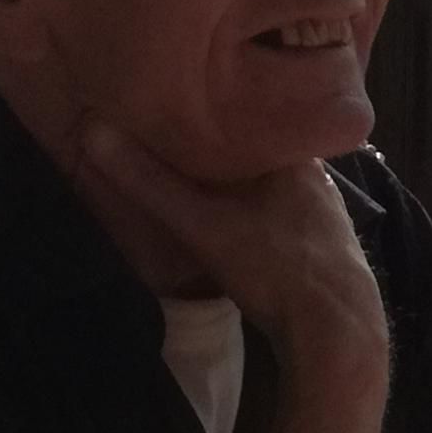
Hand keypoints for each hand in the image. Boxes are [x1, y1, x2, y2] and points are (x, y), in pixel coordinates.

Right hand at [75, 122, 387, 378]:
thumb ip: (150, 183)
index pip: (249, 112)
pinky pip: (281, 209)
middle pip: (258, 148)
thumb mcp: (203, 224)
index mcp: (294, 153)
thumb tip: (95, 130)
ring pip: (271, 181)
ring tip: (195, 172)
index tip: (173, 102)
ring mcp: (325, 208)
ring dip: (239, 180)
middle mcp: (316, 174)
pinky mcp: (324, 241)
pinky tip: (234, 217)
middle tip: (173, 136)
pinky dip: (255, 207)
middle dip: (220, 145)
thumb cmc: (274, 266)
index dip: (210, 108)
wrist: (336, 330)